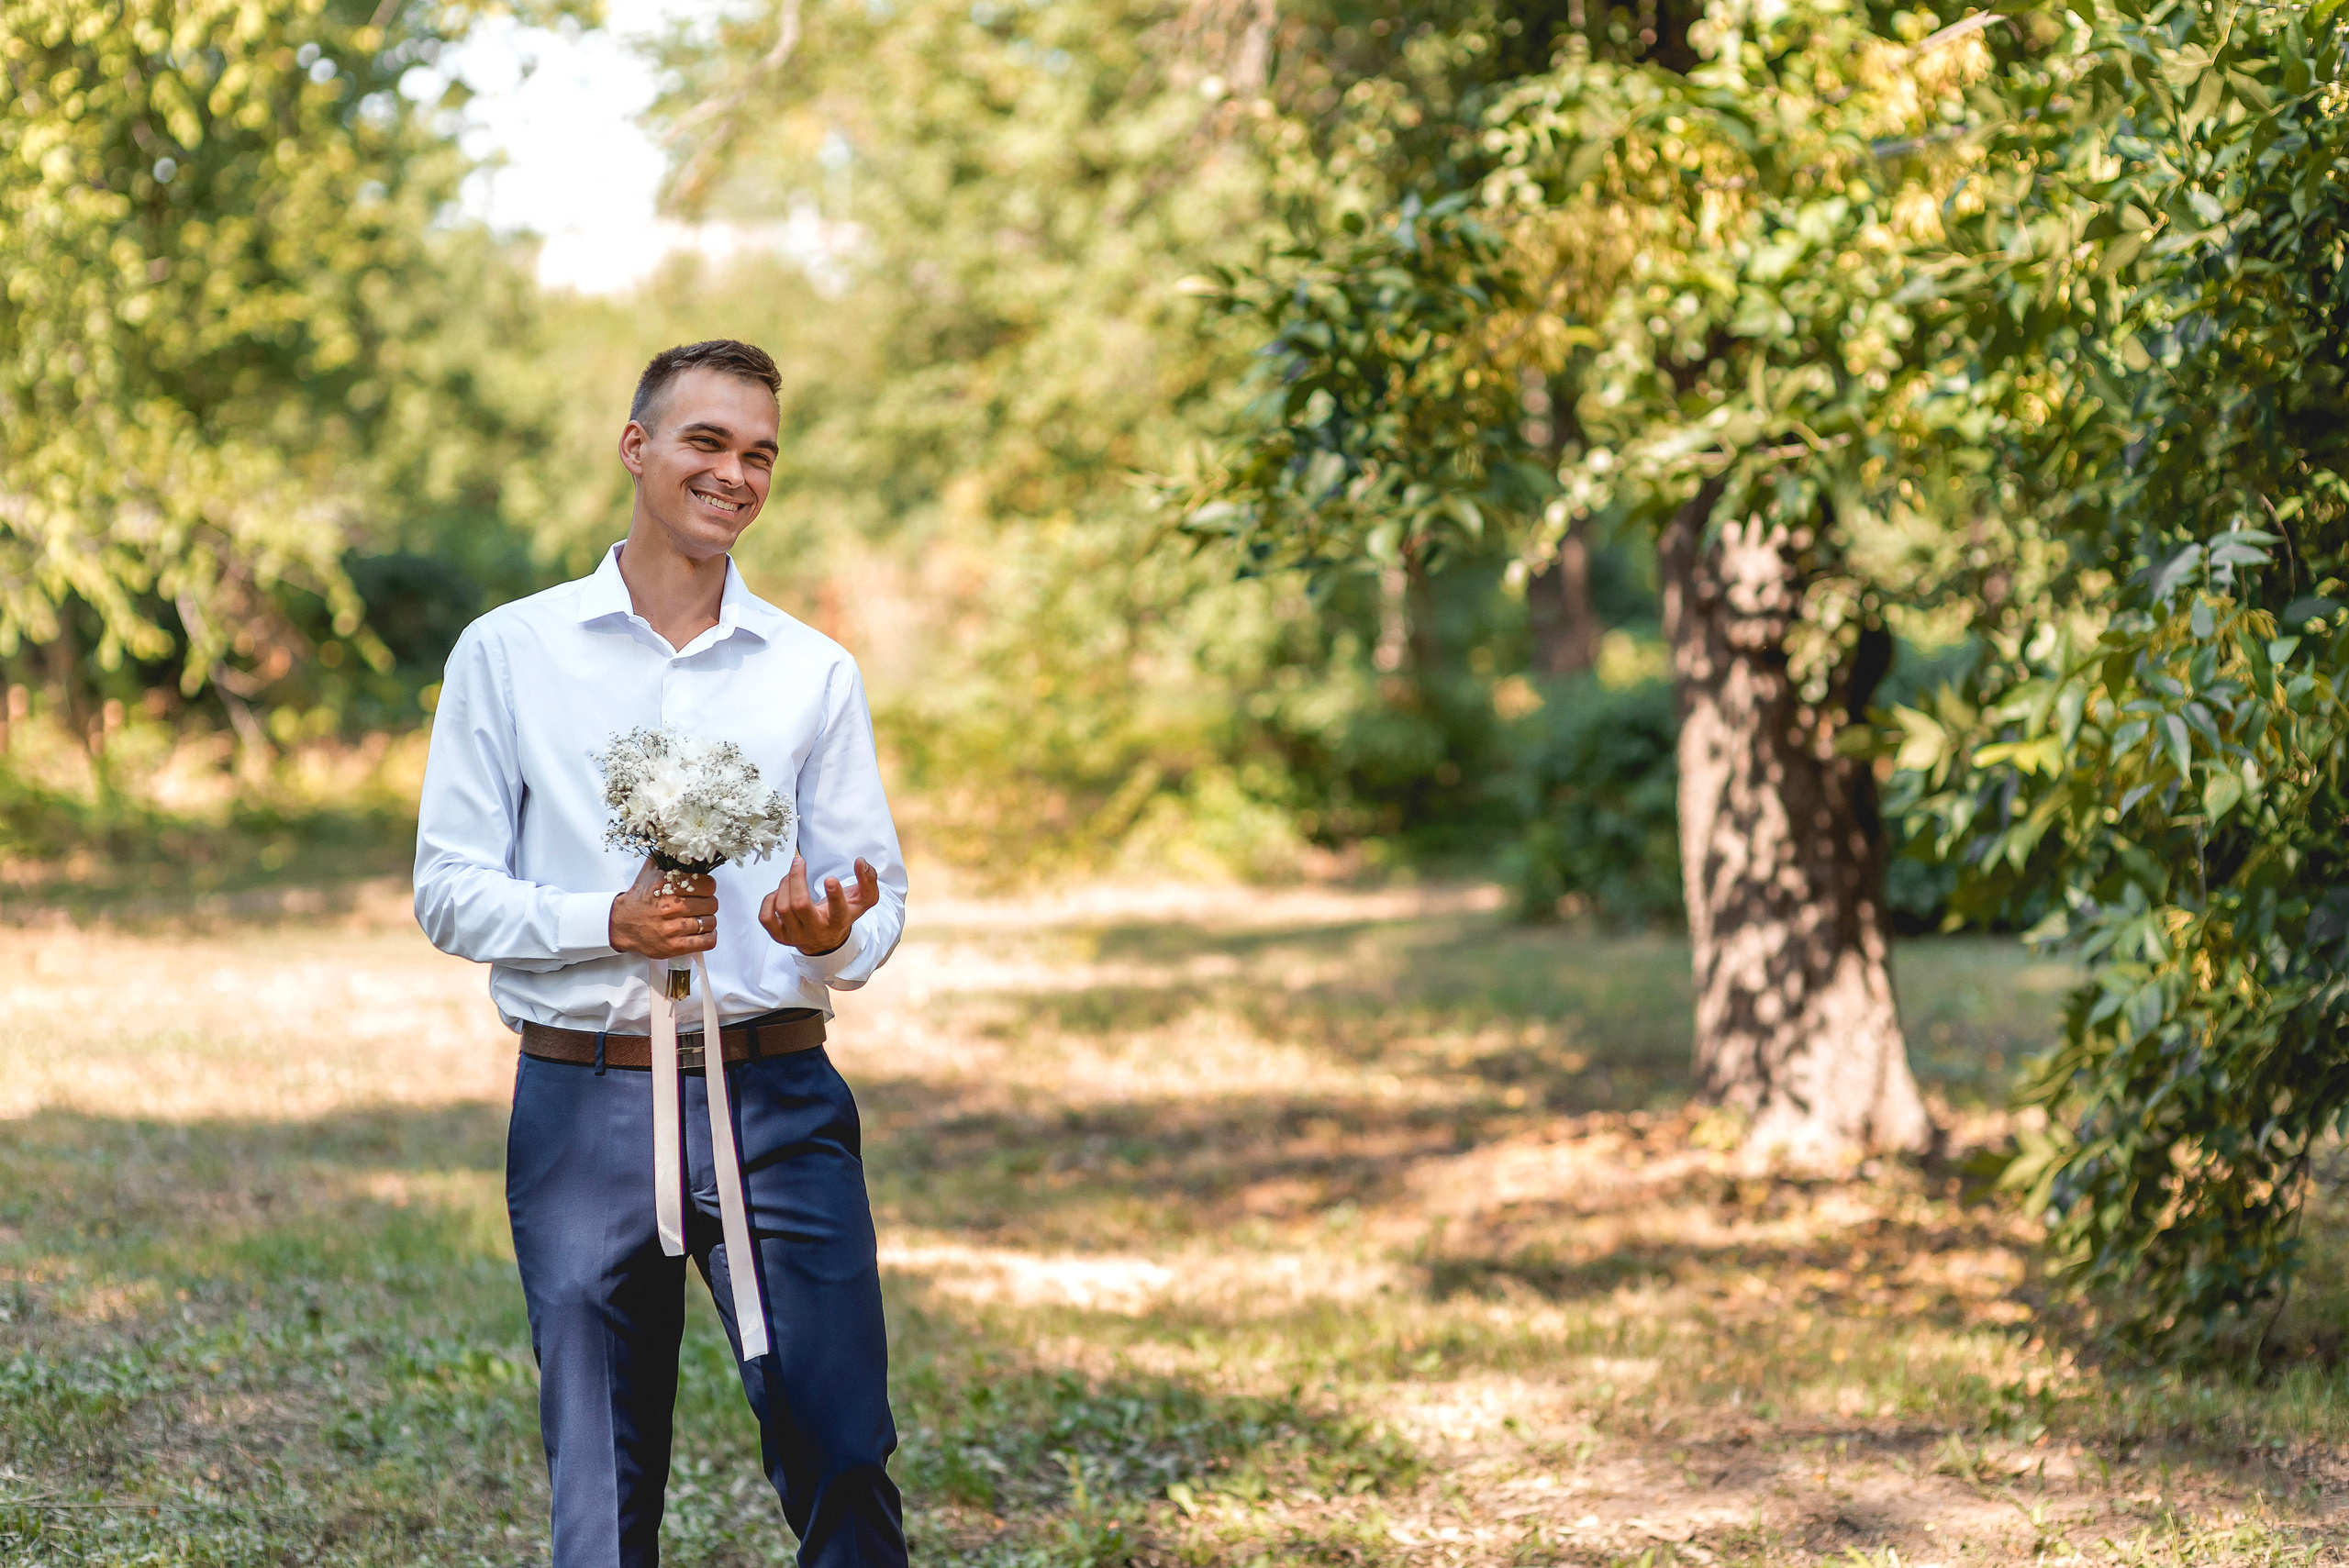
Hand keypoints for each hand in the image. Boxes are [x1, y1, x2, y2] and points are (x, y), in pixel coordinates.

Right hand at [609, 857, 718, 959]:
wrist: (621, 924)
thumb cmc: (641, 897)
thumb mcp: (650, 870)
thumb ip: (667, 854)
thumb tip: (684, 841)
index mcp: (666, 885)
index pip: (708, 884)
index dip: (708, 886)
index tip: (702, 889)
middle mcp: (669, 906)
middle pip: (711, 904)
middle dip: (708, 903)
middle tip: (699, 904)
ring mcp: (671, 929)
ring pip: (710, 922)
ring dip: (707, 920)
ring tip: (697, 918)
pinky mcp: (674, 947)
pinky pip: (707, 941)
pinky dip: (709, 936)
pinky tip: (701, 932)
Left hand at [760, 855, 879, 956]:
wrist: (825, 941)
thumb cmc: (842, 915)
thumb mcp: (862, 901)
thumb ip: (868, 880)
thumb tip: (861, 861)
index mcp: (838, 922)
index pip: (837, 911)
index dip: (834, 896)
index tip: (830, 879)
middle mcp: (816, 931)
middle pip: (800, 905)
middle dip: (797, 879)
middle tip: (799, 861)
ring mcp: (795, 935)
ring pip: (783, 907)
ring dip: (785, 884)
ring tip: (791, 875)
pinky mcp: (779, 936)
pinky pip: (766, 917)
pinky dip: (770, 900)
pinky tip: (779, 893)